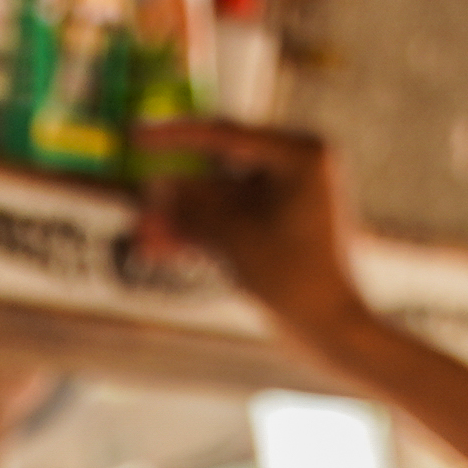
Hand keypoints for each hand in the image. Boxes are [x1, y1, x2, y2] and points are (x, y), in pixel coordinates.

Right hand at [129, 120, 363, 337]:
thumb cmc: (295, 280)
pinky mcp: (282, 227)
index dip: (173, 138)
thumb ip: (192, 210)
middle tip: (139, 205)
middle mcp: (300, 167)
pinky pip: (233, 223)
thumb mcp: (233, 238)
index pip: (225, 136)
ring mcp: (291, 198)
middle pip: (220, 173)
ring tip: (143, 237)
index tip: (135, 136)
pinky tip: (160, 248)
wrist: (333, 332)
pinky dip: (202, 235)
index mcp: (302, 154)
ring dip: (182, 221)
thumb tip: (156, 188)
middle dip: (175, 198)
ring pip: (221, 204)